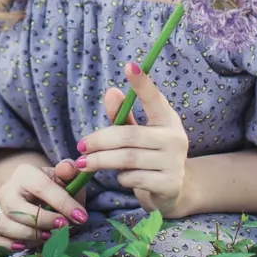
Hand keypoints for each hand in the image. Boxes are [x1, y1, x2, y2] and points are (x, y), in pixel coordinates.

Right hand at [0, 160, 88, 252]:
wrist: (33, 192)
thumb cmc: (53, 186)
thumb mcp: (63, 176)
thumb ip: (69, 171)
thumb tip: (69, 168)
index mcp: (25, 173)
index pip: (42, 187)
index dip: (62, 203)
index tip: (81, 216)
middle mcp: (8, 190)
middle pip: (16, 208)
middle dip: (42, 221)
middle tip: (63, 226)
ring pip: (4, 224)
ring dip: (28, 235)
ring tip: (48, 237)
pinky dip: (5, 244)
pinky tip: (23, 246)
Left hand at [77, 61, 193, 218]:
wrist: (173, 191)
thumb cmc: (150, 155)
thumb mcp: (136, 133)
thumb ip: (123, 115)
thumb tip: (111, 91)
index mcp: (168, 119)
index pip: (154, 98)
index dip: (143, 83)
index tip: (130, 65)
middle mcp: (175, 138)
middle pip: (129, 135)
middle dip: (100, 141)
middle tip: (81, 145)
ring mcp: (174, 162)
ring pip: (128, 158)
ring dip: (102, 160)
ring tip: (85, 162)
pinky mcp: (169, 184)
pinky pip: (134, 178)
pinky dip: (121, 177)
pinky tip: (120, 176)